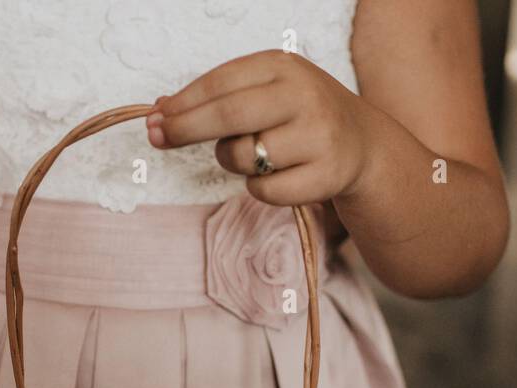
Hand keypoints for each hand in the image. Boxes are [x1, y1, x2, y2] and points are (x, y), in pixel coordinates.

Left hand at [147, 50, 372, 206]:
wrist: (362, 144)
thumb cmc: (299, 116)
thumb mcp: (265, 91)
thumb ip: (218, 98)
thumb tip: (160, 111)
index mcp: (283, 67)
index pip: (220, 82)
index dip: (182, 104)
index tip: (154, 120)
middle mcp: (303, 95)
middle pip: (228, 116)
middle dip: (185, 129)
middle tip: (158, 139)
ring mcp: (318, 135)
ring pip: (243, 157)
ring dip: (232, 162)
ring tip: (253, 154)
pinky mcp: (326, 174)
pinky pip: (265, 190)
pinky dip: (259, 188)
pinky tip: (278, 175)